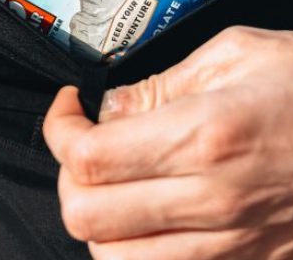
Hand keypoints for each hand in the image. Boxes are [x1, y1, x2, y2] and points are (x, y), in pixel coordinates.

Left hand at [44, 27, 292, 259]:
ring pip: (116, 258)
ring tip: (111, 179)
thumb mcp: (234, 53)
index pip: (88, 156)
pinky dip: (134, 248)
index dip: (58, 128)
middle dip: (67, 174)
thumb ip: (159, 83)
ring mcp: (233, 244)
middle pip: (87, 214)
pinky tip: (143, 212)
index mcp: (204, 134)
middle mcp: (212, 199)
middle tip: (83, 140)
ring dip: (96, 216)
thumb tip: (109, 109)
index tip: (69, 106)